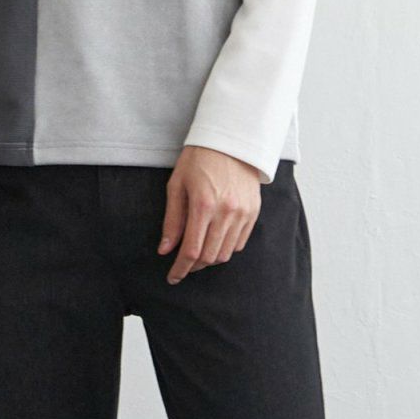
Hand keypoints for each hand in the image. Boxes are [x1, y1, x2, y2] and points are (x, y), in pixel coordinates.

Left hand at [158, 146, 263, 281]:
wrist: (231, 141)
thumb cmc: (198, 160)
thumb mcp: (177, 186)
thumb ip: (172, 221)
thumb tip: (165, 250)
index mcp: (203, 205)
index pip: (191, 250)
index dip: (180, 269)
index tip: (173, 277)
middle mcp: (226, 212)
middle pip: (209, 257)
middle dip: (193, 266)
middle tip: (182, 263)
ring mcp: (242, 213)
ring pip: (225, 253)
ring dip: (209, 259)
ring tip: (198, 251)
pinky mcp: (253, 212)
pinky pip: (239, 243)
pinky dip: (225, 248)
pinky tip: (215, 240)